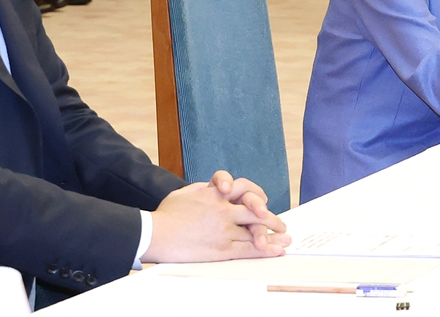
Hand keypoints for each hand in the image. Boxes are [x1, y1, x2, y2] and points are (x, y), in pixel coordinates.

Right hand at [142, 170, 289, 263]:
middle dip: (272, 218)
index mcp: (216, 193)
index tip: (263, 202)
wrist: (155, 233)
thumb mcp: (188, 192)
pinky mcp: (222, 248)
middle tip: (282, 225)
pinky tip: (276, 251)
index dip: (257, 195)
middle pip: (256, 210)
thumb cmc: (167, 214)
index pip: (244, 188)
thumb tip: (215, 188)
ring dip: (274, 236)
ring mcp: (224, 229)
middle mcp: (224, 209)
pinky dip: (266, 250)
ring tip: (284, 239)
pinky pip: (249, 249)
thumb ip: (205, 189)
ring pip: (256, 230)